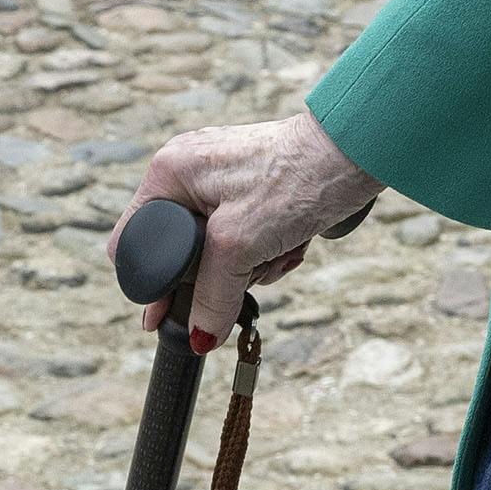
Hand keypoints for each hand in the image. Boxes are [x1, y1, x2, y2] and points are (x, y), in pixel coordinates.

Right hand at [129, 113, 381, 342]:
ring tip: (282, 249)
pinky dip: (270, 249)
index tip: (163, 318)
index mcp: (169, 172)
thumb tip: (199, 339)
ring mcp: (224, 179)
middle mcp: (190, 171)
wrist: (356, 150)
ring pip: (221, 251)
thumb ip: (211, 294)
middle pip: (183, 251)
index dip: (150, 282)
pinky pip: (248, 238)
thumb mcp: (240, 245)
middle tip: (253, 267)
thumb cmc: (294, 179)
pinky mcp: (256, 188)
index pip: (133, 239)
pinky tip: (294, 243)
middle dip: (222, 273)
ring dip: (254, 264)